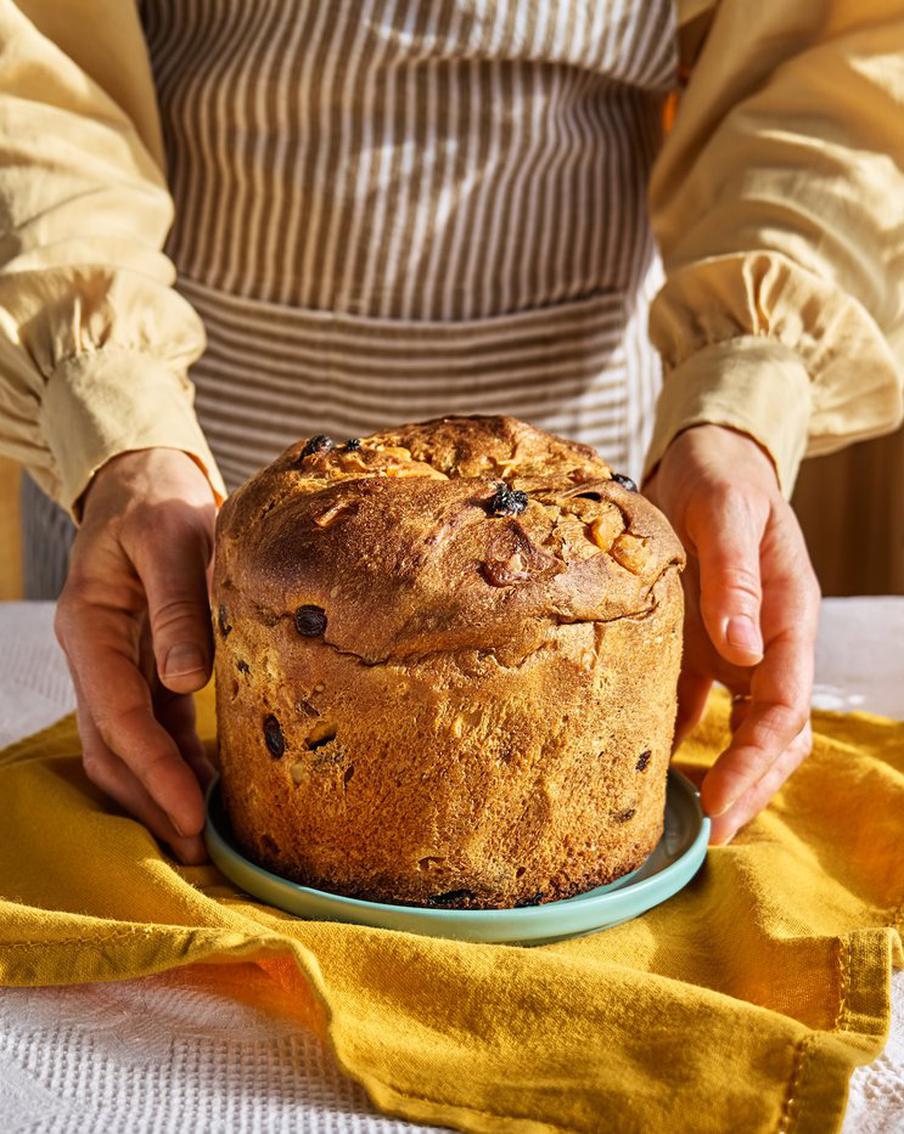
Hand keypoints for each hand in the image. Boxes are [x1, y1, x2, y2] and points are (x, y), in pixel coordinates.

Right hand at [54, 448, 217, 863]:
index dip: (153, 772)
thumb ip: (179, 602)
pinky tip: (211, 785)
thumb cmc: (159, 503)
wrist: (146, 484)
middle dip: (150, 800)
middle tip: (199, 850)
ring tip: (205, 836)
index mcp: (90, 626)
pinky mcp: (143, 666)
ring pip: (126, 745)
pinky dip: (175, 761)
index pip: (117, 717)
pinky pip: (151, 726)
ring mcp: (116, 664)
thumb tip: (183, 681)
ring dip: (160, 790)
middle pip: (111, 747)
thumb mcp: (173, 537)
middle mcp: (95, 654)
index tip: (192, 814)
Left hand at [644, 425, 819, 843]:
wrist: (708, 457)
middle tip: (710, 834)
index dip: (757, 762)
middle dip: (750, 786)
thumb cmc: (721, 477)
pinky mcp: (702, 645)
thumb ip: (734, 575)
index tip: (723, 802)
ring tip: (687, 818)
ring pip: (744, 729)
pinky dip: (682, 737)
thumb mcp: (725, 512)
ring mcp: (737, 648)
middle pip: (774, 734)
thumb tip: (743, 646)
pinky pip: (698, 703)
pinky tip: (651, 763)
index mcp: (787, 616)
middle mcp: (767, 641)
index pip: (784, 708)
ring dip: (725, 772)